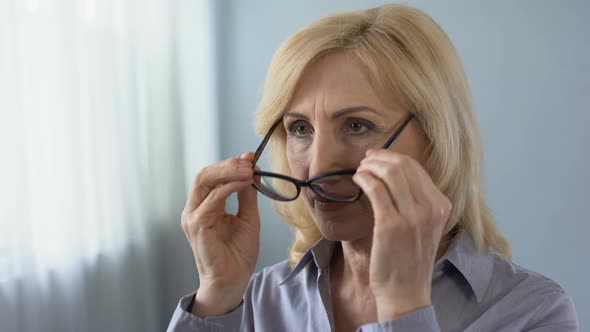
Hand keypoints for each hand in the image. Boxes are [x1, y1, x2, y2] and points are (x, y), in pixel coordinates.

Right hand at [181, 152, 259, 315]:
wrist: (233, 281)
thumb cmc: (238, 254)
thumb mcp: (248, 217)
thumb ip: (247, 194)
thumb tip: (252, 169)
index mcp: (204, 206)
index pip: (211, 177)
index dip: (229, 165)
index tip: (250, 158)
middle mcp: (194, 209)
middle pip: (205, 175)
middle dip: (228, 165)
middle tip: (249, 162)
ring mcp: (193, 217)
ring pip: (205, 182)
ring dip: (229, 172)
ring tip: (249, 171)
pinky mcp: (197, 226)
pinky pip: (212, 200)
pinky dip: (228, 188)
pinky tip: (244, 184)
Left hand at [352, 149, 451, 320]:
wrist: (406, 291)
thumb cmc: (409, 258)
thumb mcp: (424, 226)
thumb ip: (416, 201)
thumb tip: (392, 172)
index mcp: (441, 205)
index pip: (416, 168)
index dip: (393, 157)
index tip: (377, 158)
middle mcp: (431, 208)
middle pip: (403, 165)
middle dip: (379, 157)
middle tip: (365, 160)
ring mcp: (412, 216)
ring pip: (389, 172)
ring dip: (370, 166)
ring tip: (360, 170)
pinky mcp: (391, 225)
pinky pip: (375, 189)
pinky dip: (363, 179)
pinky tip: (357, 180)